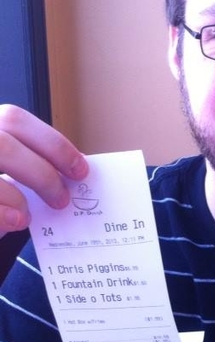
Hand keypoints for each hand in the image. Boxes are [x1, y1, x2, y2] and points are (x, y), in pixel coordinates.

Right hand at [0, 105, 87, 236]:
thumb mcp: (5, 164)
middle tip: (62, 199)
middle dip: (41, 172)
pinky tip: (17, 221)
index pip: (15, 120)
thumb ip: (28, 160)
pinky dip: (3, 212)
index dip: (51, 143)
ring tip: (29, 215)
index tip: (80, 170)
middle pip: (3, 143)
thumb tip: (72, 169)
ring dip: (18, 195)